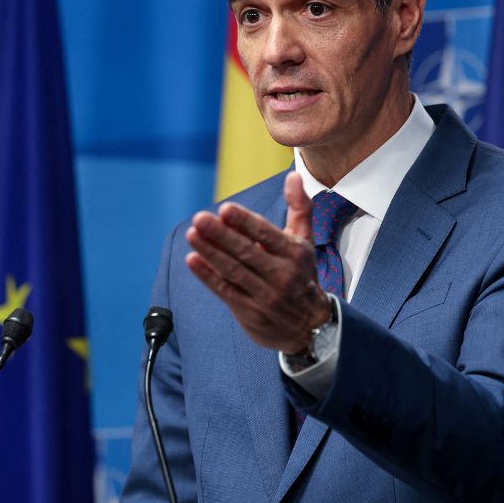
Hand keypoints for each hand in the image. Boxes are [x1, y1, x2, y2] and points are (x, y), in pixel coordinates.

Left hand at [186, 171, 331, 354]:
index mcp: (294, 253)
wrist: (311, 327)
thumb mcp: (305, 241)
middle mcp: (281, 274)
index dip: (245, 222)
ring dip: (211, 252)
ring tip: (192, 234)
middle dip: (221, 235)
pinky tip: (192, 260)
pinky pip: (226, 291)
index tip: (225, 209)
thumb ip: (299, 207)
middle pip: (247, 252)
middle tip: (200, 218)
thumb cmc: (302, 275)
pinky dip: (208, 276)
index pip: (267, 234)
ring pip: (234, 271)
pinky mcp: (250, 311)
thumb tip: (293, 175)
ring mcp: (265, 295)